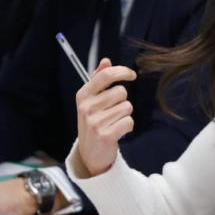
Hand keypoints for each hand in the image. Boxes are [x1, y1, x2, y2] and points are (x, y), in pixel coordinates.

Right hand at [75, 58, 136, 175]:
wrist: (90, 153)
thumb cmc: (94, 122)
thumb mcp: (91, 100)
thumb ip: (98, 79)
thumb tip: (106, 61)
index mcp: (83, 95)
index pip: (106, 76)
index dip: (122, 71)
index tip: (132, 74)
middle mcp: (87, 107)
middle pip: (121, 92)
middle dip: (122, 101)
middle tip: (112, 113)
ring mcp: (95, 122)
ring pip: (127, 107)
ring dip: (125, 115)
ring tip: (113, 123)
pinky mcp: (106, 135)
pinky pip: (129, 121)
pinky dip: (127, 126)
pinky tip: (118, 132)